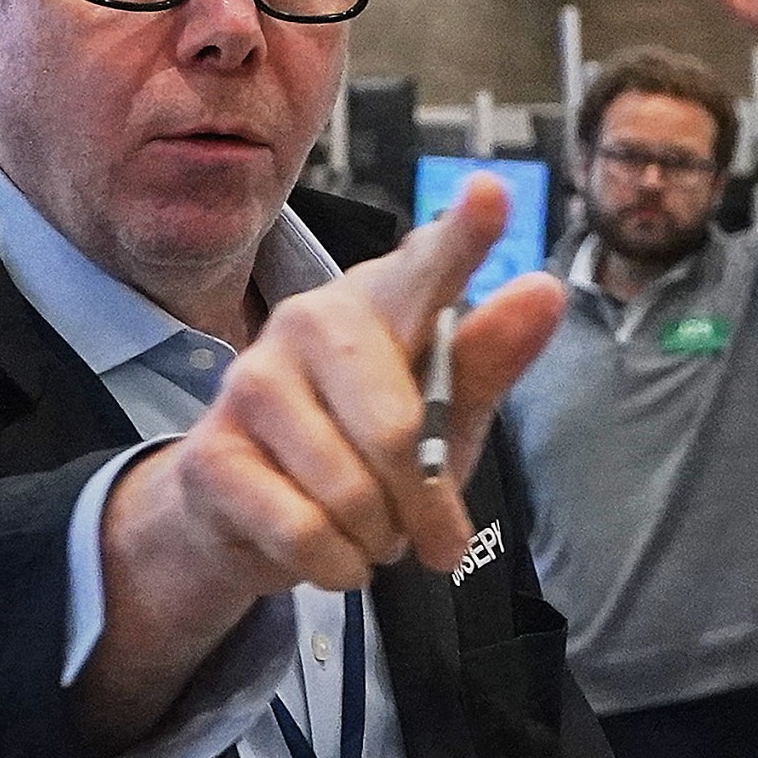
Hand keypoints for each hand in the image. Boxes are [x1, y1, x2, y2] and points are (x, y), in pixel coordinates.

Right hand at [118, 174, 562, 595]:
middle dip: (424, 502)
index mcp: (380, 300)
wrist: (251, 518)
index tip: (493, 193)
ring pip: (349, 491)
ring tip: (371, 531)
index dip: (463, 236)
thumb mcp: (445, 416)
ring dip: (378, 537)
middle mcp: (309, 320)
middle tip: (429, 531)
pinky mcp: (211, 454)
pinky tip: (334, 556)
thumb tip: (546, 291)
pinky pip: (301, 531)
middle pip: (398, 429)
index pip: (428, 268)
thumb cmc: (366, 452)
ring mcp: (251, 382)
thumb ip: (488, 359)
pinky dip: (336, 564)